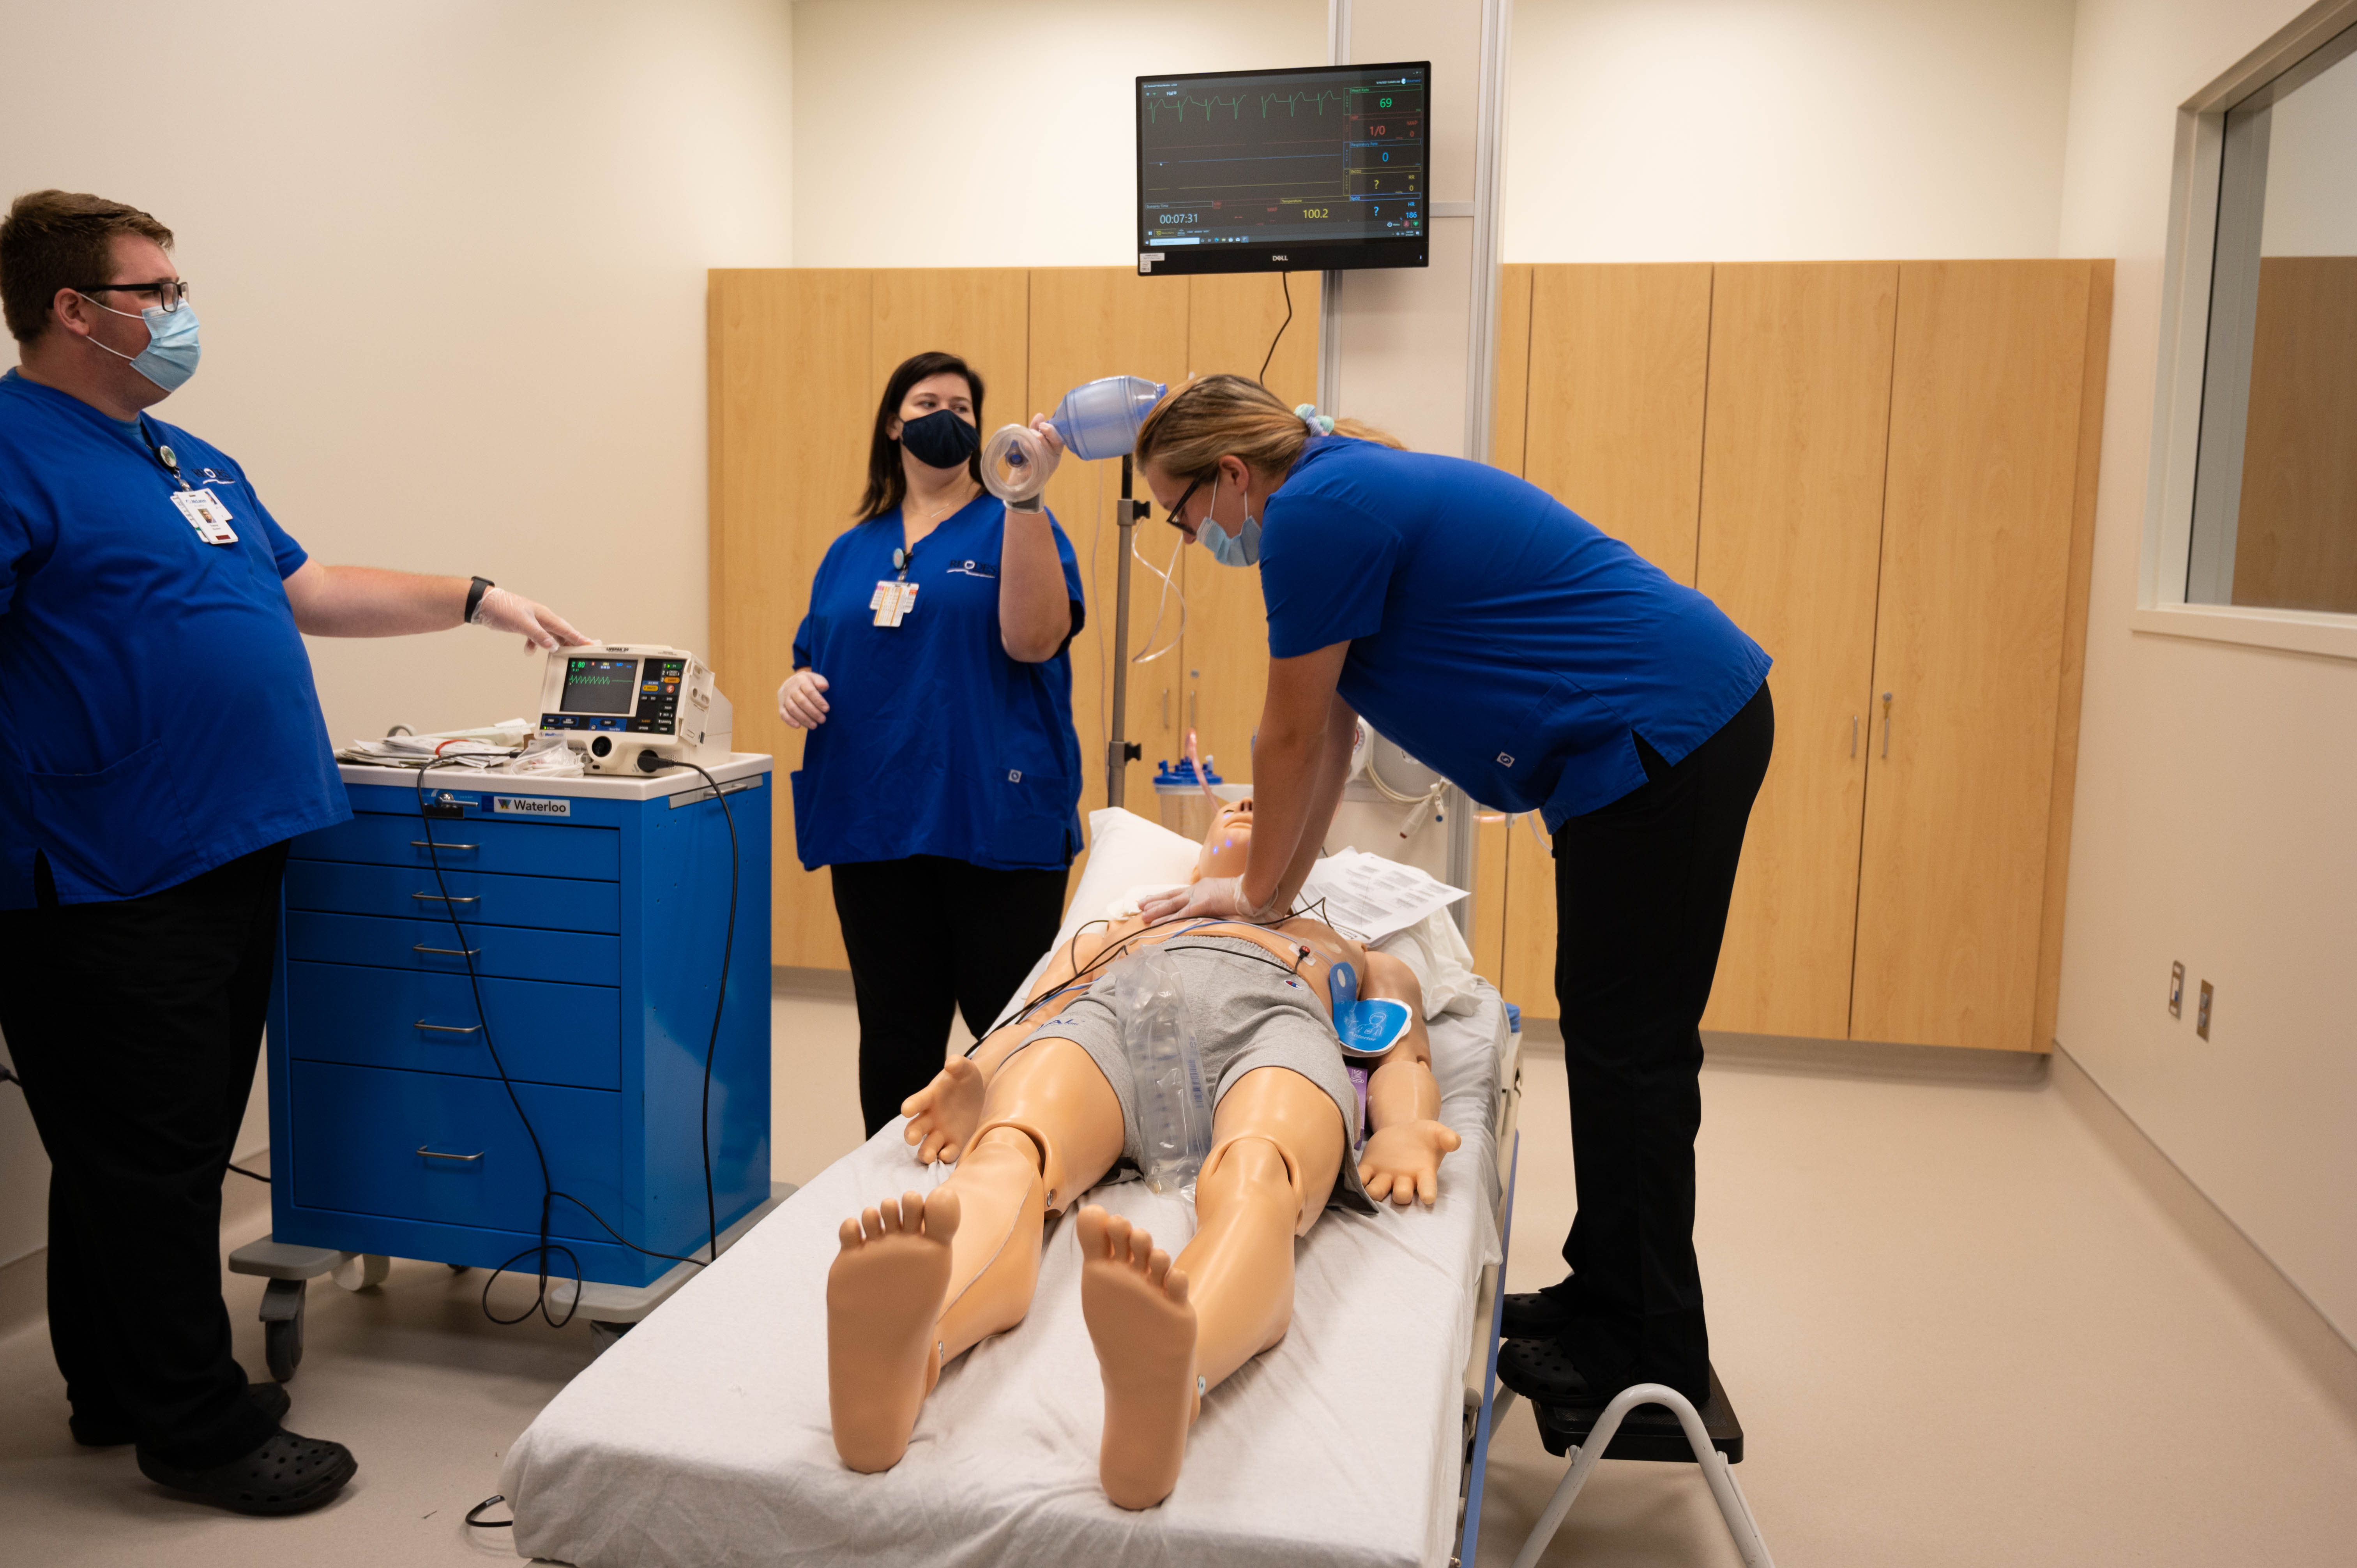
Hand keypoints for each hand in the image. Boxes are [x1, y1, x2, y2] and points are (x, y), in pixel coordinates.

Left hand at [471, 587, 590, 651]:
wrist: (485, 604)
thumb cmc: (502, 608)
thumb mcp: (522, 623)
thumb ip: (538, 635)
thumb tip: (553, 646)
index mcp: (544, 615)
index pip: (566, 629)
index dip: (578, 637)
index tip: (590, 644)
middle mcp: (541, 618)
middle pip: (561, 631)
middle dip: (572, 641)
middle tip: (583, 649)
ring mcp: (533, 621)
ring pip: (550, 634)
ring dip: (555, 644)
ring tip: (563, 653)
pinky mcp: (524, 625)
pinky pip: (535, 637)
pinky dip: (534, 645)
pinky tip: (530, 651)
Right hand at [777, 668, 830, 728]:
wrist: (792, 683)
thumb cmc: (809, 683)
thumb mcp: (816, 679)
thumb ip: (821, 682)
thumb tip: (824, 687)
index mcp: (801, 680)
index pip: (810, 691)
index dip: (818, 701)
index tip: (827, 709)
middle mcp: (791, 688)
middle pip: (802, 701)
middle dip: (813, 712)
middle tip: (823, 720)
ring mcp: (784, 697)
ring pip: (793, 709)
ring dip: (804, 719)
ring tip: (814, 726)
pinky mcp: (781, 706)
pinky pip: (783, 714)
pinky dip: (790, 721)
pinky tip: (798, 726)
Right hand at [901, 1057, 986, 1164]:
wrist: (981, 1092)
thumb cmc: (966, 1079)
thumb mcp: (964, 1069)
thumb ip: (957, 1065)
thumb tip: (951, 1063)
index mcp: (930, 1097)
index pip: (917, 1101)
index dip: (911, 1105)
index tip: (906, 1110)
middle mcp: (930, 1117)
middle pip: (915, 1128)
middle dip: (912, 1134)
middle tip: (913, 1138)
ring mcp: (941, 1132)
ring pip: (927, 1145)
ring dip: (926, 1152)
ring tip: (929, 1157)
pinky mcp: (955, 1142)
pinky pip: (947, 1152)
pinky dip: (946, 1155)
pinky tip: (947, 1155)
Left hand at [1027, 414, 1065, 477]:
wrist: (1020, 479)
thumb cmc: (1029, 458)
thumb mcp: (1033, 440)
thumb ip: (1037, 428)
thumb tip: (1040, 415)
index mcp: (1056, 451)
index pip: (1058, 439)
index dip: (1051, 431)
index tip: (1042, 426)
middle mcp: (1054, 460)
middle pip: (1047, 442)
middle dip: (1036, 434)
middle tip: (1029, 434)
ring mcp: (1046, 467)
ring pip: (1039, 448)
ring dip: (1030, 441)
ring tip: (1024, 443)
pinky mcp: (1036, 472)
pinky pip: (1032, 457)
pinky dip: (1027, 450)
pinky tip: (1023, 447)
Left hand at [1136, 874, 1279, 924]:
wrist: (1257, 892)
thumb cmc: (1246, 900)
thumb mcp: (1226, 904)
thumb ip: (1216, 909)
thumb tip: (1210, 915)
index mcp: (1203, 889)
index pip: (1180, 893)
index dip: (1165, 897)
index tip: (1153, 900)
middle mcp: (1198, 890)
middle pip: (1172, 895)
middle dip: (1155, 901)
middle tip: (1139, 905)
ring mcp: (1200, 896)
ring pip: (1172, 903)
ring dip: (1156, 909)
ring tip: (1141, 914)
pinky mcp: (1203, 904)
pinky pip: (1180, 913)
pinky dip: (1166, 918)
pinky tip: (1155, 922)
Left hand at [1357, 1119, 1461, 1207]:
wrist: (1404, 1132)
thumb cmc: (1425, 1136)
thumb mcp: (1437, 1132)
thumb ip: (1447, 1137)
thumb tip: (1453, 1142)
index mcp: (1423, 1174)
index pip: (1427, 1187)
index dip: (1427, 1193)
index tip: (1428, 1197)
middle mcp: (1404, 1180)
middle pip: (1401, 1195)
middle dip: (1401, 1194)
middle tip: (1401, 1188)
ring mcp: (1385, 1177)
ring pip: (1378, 1191)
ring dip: (1375, 1191)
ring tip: (1373, 1189)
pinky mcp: (1369, 1168)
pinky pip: (1361, 1178)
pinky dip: (1357, 1180)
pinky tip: (1354, 1177)